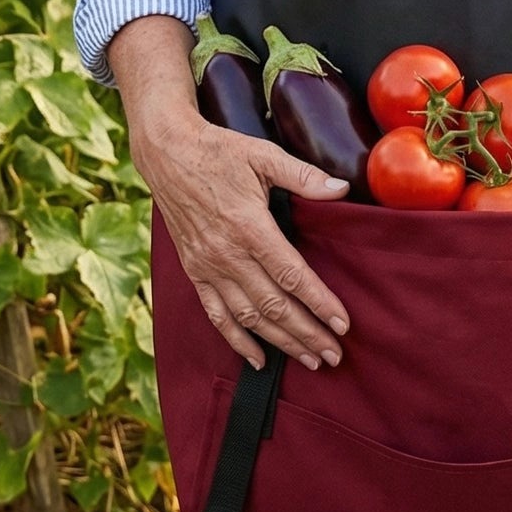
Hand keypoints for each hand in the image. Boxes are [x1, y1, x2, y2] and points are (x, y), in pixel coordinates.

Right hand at [110, 15, 350, 370]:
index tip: (343, 324)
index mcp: (249, 226)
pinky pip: (217, 315)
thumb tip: (342, 188)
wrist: (168, 154)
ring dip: (281, 342)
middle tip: (334, 355)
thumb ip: (304, 176)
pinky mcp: (195, 272)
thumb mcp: (264, 155)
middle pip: (274, 305)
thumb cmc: (219, 152)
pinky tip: (259, 359)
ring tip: (309, 359)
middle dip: (307, 333)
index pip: (292, 276)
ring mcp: (208, 267)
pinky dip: (238, 340)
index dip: (319, 303)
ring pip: (249, 317)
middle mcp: (227, 254)